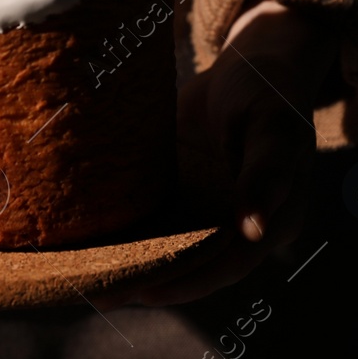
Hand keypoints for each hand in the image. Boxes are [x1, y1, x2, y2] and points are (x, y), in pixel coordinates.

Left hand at [105, 0, 336, 306]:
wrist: (250, 64)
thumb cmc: (269, 92)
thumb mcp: (273, 128)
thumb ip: (266, 175)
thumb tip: (255, 229)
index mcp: (274, 221)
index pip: (229, 263)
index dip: (189, 281)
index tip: (146, 293)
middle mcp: (239, 227)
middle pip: (194, 265)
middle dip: (148, 282)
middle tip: (100, 294)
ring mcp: (208, 213)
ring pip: (169, 249)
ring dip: (131, 265)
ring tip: (82, 279)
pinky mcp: (182, 196)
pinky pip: (153, 221)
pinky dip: (125, 234)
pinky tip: (89, 241)